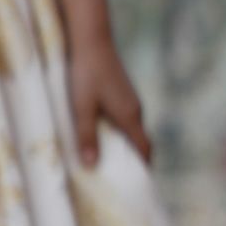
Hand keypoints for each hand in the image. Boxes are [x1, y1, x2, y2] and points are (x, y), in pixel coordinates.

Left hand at [67, 36, 151, 166]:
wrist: (92, 42)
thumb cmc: (86, 75)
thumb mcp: (82, 108)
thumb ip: (86, 136)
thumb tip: (92, 166)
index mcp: (130, 116)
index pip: (144, 147)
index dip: (142, 166)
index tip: (137, 184)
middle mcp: (135, 109)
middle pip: (139, 140)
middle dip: (131, 159)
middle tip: (114, 178)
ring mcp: (130, 99)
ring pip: (131, 128)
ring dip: (122, 144)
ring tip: (103, 159)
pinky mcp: (122, 92)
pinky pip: (125, 118)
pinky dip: (117, 131)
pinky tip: (98, 132)